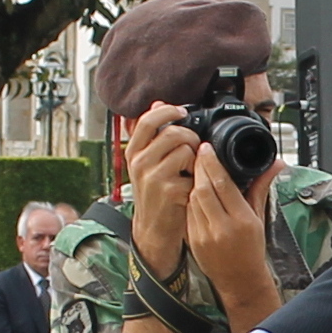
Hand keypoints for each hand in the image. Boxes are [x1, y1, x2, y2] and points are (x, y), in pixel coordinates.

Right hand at [121, 104, 199, 276]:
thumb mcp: (145, 163)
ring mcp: (153, 177)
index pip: (147, 120)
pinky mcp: (169, 191)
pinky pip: (194, 171)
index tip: (182, 112)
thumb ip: (150, 135)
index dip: (168, 111)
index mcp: (133, 152)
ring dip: (196, 157)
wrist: (153, 229)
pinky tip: (192, 185)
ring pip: (185, 149)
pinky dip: (198, 177)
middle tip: (194, 149)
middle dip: (190, 137)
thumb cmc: (154, 193)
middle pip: (173, 133)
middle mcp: (140, 163)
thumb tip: (157, 103)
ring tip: (192, 168)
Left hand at [184, 146, 275, 309]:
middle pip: (204, 188)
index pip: (223, 184)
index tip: (207, 148)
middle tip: (198, 152)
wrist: (239, 280)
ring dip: (193, 181)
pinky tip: (193, 190)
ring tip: (197, 168)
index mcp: (242, 220)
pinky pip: (188, 212)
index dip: (212, 163)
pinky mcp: (193, 241)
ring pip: (193, 199)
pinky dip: (190, 198)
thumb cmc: (252, 249)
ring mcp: (205, 235)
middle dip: (200, 167)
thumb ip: (262, 188)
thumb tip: (276, 164)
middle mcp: (222, 228)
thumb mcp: (259, 217)